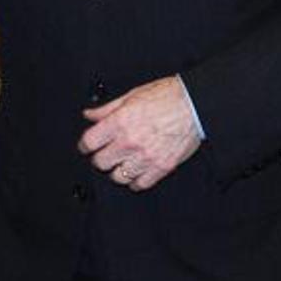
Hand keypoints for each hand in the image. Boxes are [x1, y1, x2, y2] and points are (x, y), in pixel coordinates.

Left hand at [77, 75, 200, 191]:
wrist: (195, 104)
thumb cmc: (166, 96)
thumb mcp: (131, 96)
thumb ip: (107, 109)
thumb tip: (89, 115)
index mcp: (120, 122)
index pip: (89, 143)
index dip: (85, 145)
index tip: (87, 146)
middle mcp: (130, 142)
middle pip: (100, 162)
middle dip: (100, 158)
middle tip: (104, 154)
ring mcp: (146, 157)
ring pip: (118, 177)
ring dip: (116, 171)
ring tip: (121, 163)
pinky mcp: (162, 167)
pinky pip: (140, 184)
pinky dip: (135, 181)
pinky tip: (135, 172)